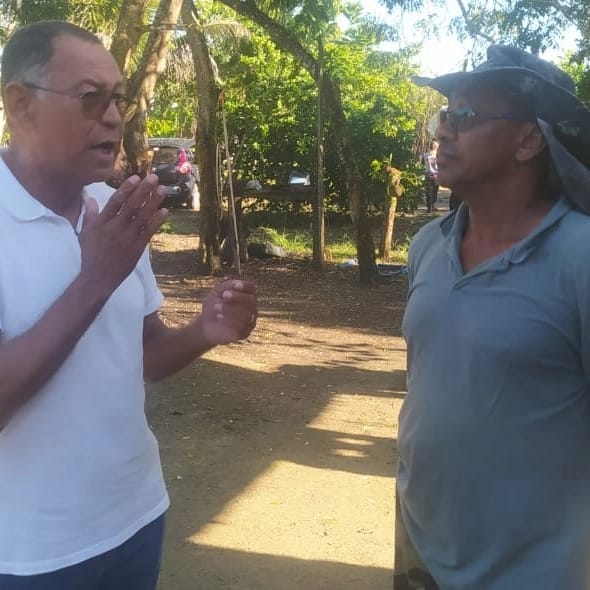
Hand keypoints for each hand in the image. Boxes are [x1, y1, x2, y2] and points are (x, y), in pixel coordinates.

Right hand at [78, 174, 167, 297]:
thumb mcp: (86, 232)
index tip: (136, 177)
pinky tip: (164, 211)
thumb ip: (90, 214)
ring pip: (142, 217)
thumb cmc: (90, 254)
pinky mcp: (136, 248)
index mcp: (102, 222)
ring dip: (153, 202)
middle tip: (154, 178)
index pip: (115, 202)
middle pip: (131, 206)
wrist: (97, 278)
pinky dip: (156, 221)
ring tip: (162, 190)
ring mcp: (127, 238)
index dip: (126, 189)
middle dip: (143, 191)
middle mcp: (115, 228)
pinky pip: (148, 232)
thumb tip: (89, 198)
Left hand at [197, 280, 257, 345]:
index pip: (251, 288)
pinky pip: (241, 326)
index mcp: (246, 295)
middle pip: (251, 300)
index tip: (235, 285)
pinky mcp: (245, 332)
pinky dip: (229, 320)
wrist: (207, 326)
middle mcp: (252, 307)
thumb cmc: (214, 306)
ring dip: (230, 308)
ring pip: (247, 313)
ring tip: (217, 307)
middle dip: (237, 296)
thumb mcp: (217, 292)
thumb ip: (227, 285)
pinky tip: (219, 318)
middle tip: (224, 295)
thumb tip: (238, 283)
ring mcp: (250, 321)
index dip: (245, 286)